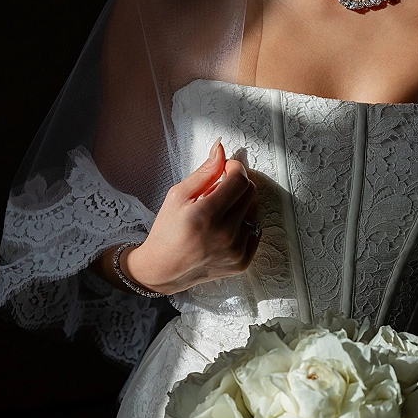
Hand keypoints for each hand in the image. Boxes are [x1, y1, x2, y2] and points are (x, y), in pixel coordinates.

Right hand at [124, 139, 259, 294]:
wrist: (163, 269)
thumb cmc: (167, 231)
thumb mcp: (178, 196)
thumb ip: (204, 172)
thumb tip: (221, 148)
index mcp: (206, 214)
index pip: (240, 179)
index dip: (235, 168)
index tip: (226, 169)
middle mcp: (224, 234)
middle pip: (250, 193)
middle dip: (237, 185)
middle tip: (220, 190)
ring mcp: (235, 250)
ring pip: (253, 211)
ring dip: (239, 207)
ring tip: (219, 214)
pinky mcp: (242, 262)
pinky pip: (254, 231)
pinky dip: (243, 226)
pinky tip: (224, 230)